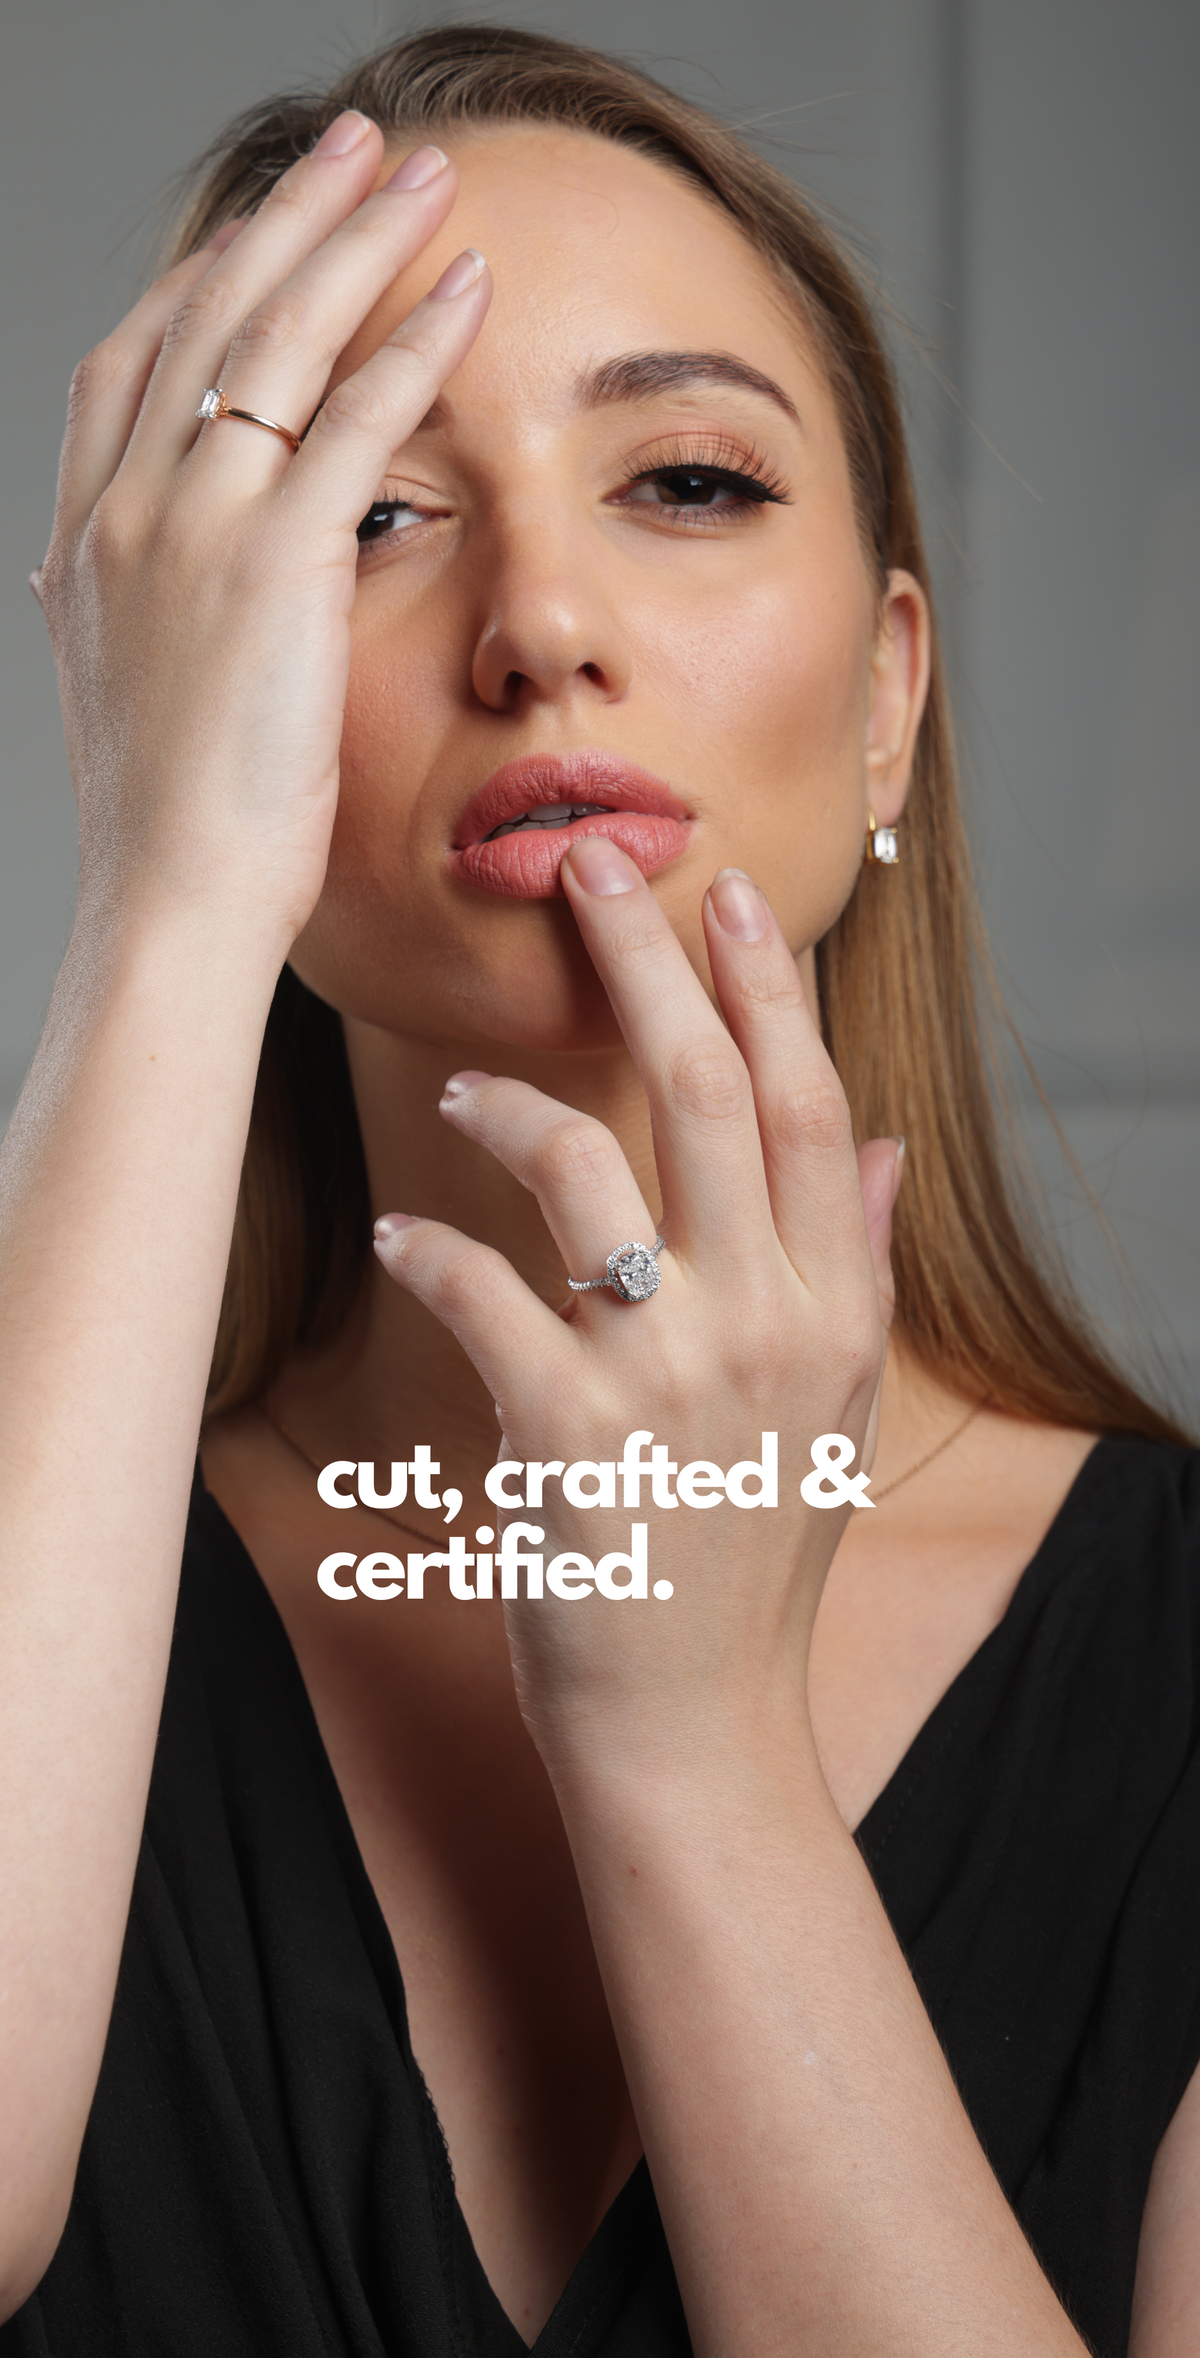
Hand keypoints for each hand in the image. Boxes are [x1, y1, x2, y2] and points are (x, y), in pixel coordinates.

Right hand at [36, 116, 490, 945]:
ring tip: (424, 172)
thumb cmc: (171, 837)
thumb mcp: (137, 703)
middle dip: (285, 217)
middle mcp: (126, 509)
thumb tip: (167, 610)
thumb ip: (146, 626)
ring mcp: (192, 527)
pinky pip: (355, 418)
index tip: (263, 235)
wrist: (170, 905)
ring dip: (357, 239)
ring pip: (279, 337)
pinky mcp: (274, 562)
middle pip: (206, 314)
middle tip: (354, 144)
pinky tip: (467, 286)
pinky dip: (413, 340)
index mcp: (86, 543)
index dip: (202, 283)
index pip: (134, 366)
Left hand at [373, 840, 901, 1755]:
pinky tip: (401, 1232)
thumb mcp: (831, 1408)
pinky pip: (490, 1293)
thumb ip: (851, 1263)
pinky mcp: (571, 1434)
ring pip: (591, 1169)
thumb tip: (877, 1143)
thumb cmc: (748, 1553)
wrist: (696, 1724)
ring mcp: (671, 1377)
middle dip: (644, 963)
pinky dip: (434, 1248)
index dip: (762, 988)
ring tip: (462, 1083)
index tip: (722, 894)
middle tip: (586, 866)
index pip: (806, 1104)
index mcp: (834, 1304)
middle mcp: (767, 1322)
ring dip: (513, 1102)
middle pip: (704, 1094)